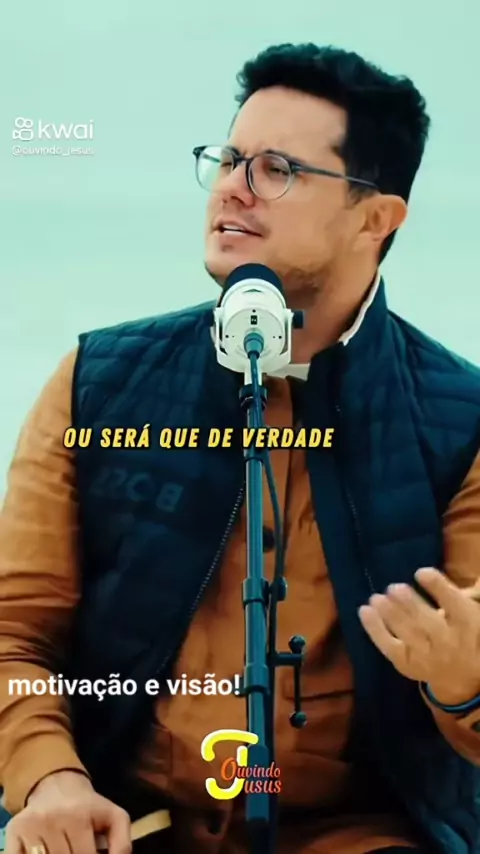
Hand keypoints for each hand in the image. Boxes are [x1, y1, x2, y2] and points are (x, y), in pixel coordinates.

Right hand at [5, 770, 131, 853]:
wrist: (57, 784)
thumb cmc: (88, 808)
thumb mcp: (114, 818)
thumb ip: (122, 844)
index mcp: (80, 817)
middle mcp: (52, 819)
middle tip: (75, 849)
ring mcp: (30, 825)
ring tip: (64, 848)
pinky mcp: (14, 829)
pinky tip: (43, 851)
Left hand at [358, 567, 479, 704]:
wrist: (462, 676)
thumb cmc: (463, 632)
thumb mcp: (470, 612)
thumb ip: (456, 593)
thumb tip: (438, 570)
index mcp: (468, 624)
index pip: (454, 605)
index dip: (438, 588)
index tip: (421, 572)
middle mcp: (448, 643)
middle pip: (428, 622)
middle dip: (410, 604)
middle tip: (394, 587)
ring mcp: (426, 657)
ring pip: (407, 634)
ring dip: (390, 614)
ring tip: (376, 598)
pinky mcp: (407, 664)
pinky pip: (389, 647)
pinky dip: (374, 629)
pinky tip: (364, 610)